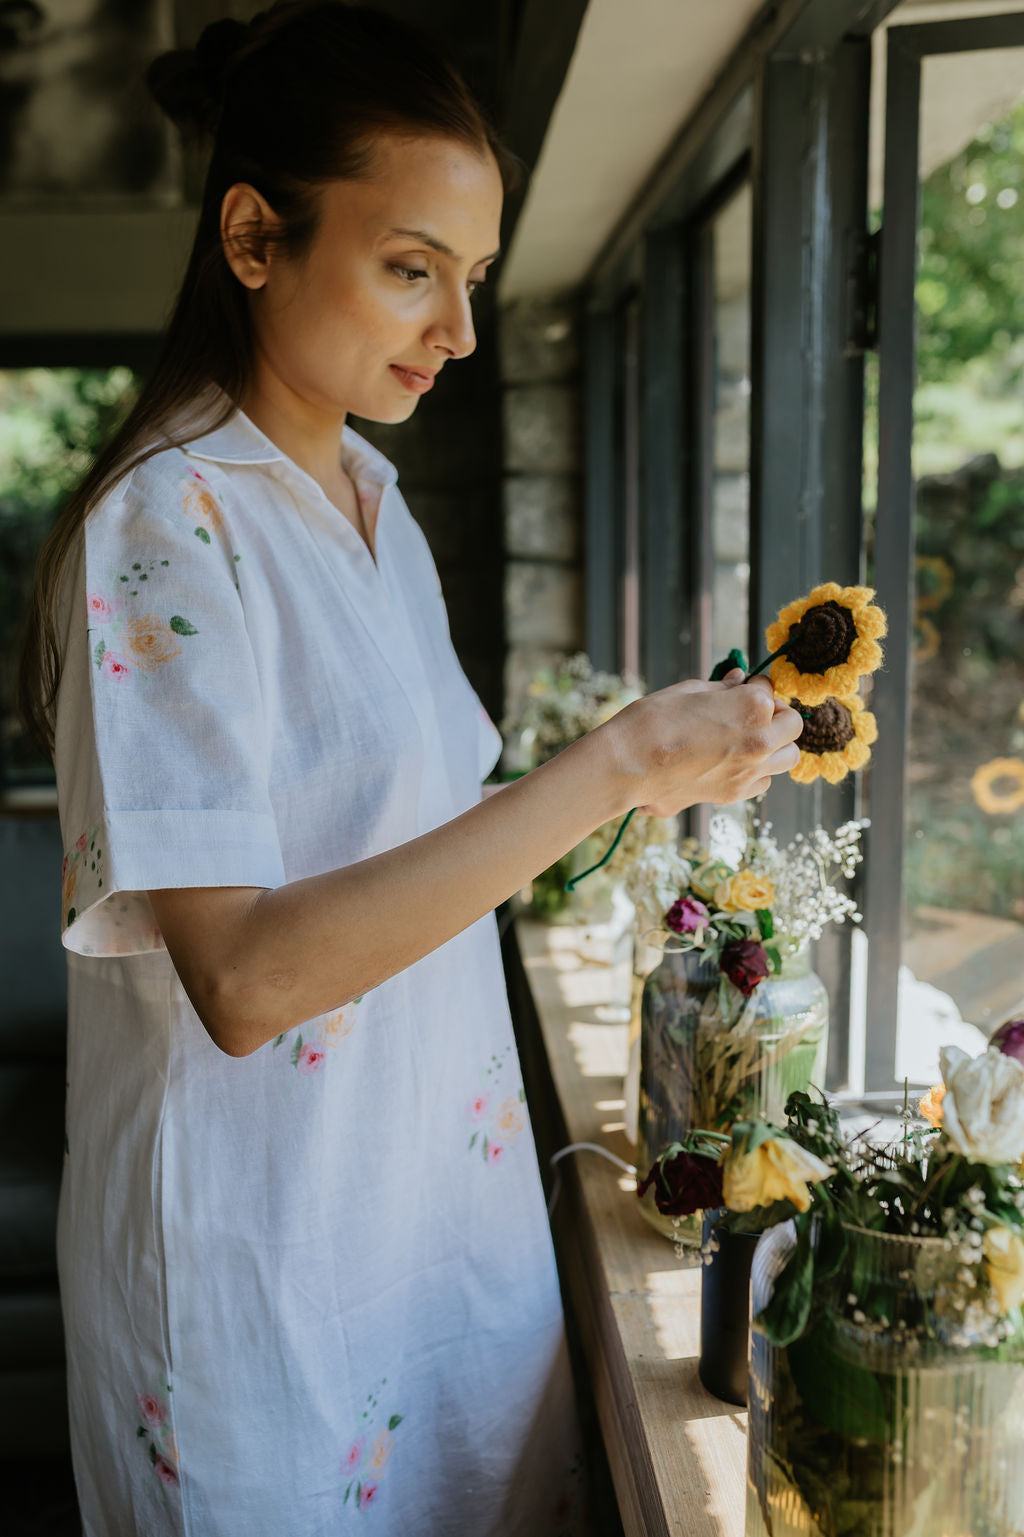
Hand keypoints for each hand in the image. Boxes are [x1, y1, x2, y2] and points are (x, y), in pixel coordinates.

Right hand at [598, 671, 802, 816]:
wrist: (628, 764)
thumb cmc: (652, 720)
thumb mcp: (688, 690)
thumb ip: (722, 687)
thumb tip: (739, 679)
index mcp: (752, 706)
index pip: (769, 688)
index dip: (753, 686)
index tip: (740, 688)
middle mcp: (760, 740)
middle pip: (792, 725)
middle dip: (776, 715)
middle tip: (751, 713)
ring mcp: (750, 771)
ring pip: (788, 757)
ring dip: (775, 745)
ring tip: (748, 739)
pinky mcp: (734, 794)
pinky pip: (764, 781)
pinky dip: (758, 771)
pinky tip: (734, 761)